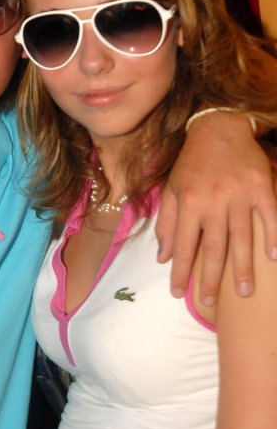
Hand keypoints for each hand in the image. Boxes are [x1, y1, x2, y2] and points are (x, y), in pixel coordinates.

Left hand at [156, 111, 276, 303]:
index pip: (183, 245)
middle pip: (212, 247)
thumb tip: (162, 258)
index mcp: (188, 201)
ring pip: (241, 237)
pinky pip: (269, 214)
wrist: (219, 126)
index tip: (179, 294)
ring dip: (242, 267)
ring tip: (243, 293)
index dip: (180, 271)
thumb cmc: (192, 162)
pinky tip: (274, 258)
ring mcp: (239, 193)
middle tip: (209, 302)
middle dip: (209, 277)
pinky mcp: (261, 185)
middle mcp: (212, 200)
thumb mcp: (172, 189)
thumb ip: (167, 223)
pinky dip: (273, 236)